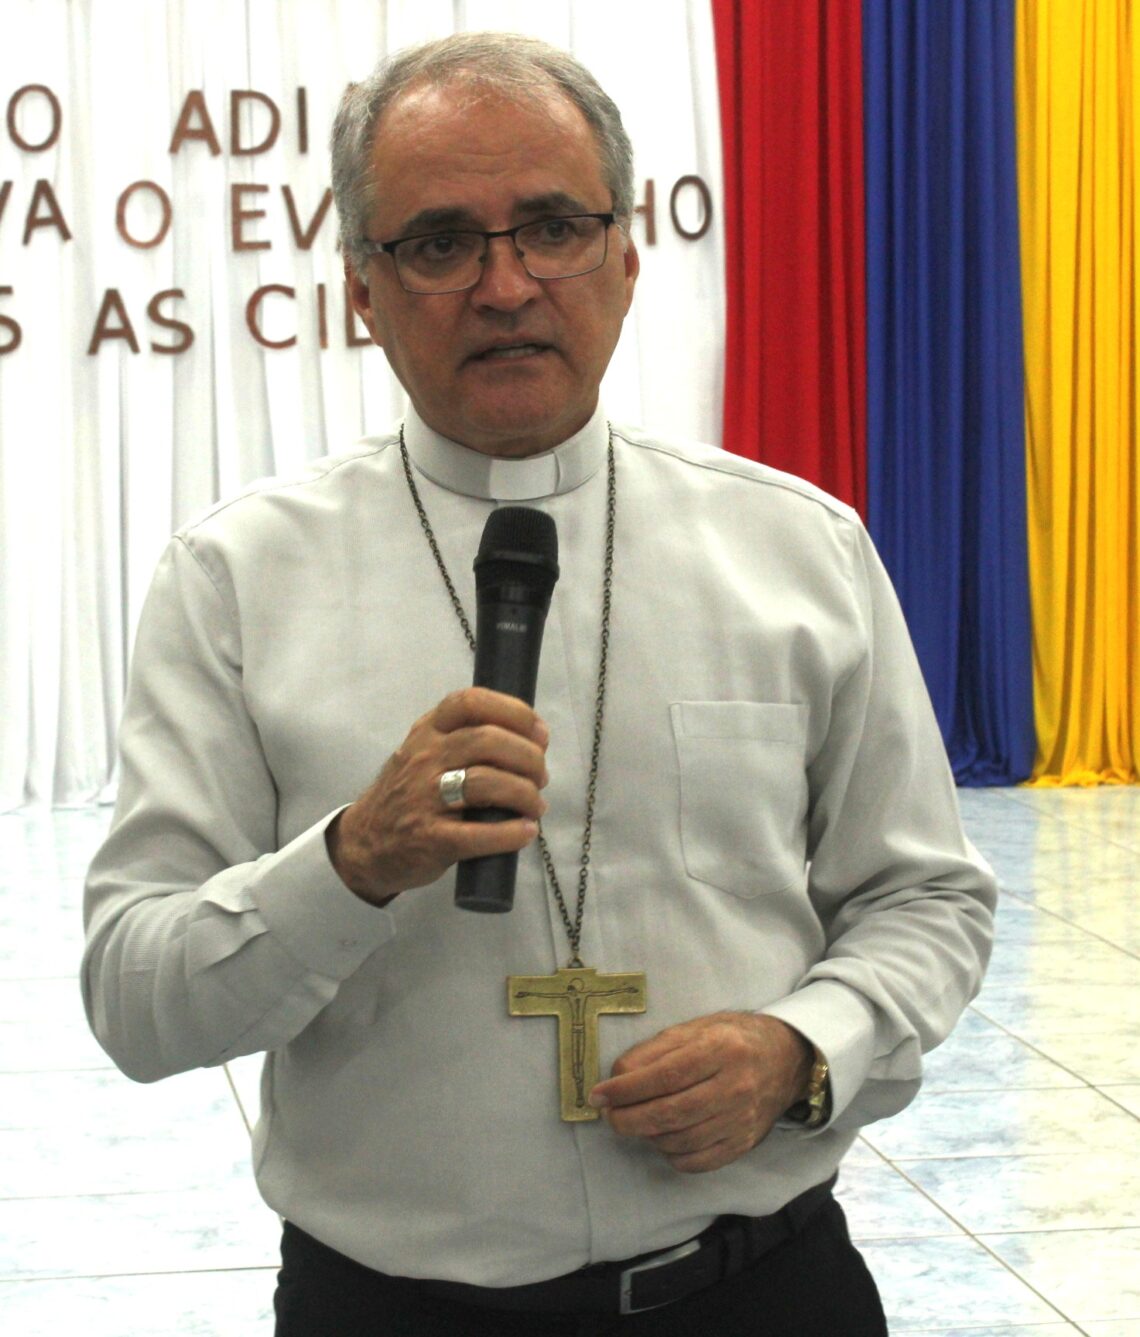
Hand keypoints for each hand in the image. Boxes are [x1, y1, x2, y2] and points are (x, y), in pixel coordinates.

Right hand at [326, 687, 548, 905]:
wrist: (365, 844)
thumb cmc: (410, 794)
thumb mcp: (426, 753)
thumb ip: (466, 738)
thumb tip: (530, 740)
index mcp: (427, 731)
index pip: (471, 702)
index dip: (515, 712)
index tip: (539, 734)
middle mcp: (424, 758)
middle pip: (487, 741)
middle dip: (528, 757)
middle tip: (541, 776)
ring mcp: (424, 798)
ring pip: (486, 783)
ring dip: (525, 794)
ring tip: (535, 806)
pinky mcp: (429, 839)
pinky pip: (479, 833)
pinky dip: (511, 833)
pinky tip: (525, 832)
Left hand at [588, 1012, 813, 1172]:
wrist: (785, 1058)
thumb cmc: (731, 1038)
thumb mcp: (694, 1029)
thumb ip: (654, 1051)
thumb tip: (617, 1076)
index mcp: (721, 1049)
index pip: (666, 1076)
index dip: (627, 1089)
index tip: (599, 1095)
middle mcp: (735, 1086)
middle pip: (671, 1113)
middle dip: (629, 1118)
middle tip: (609, 1116)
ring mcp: (741, 1119)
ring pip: (681, 1140)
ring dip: (647, 1135)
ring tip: (635, 1122)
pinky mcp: (744, 1143)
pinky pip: (698, 1161)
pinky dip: (671, 1154)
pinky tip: (662, 1138)